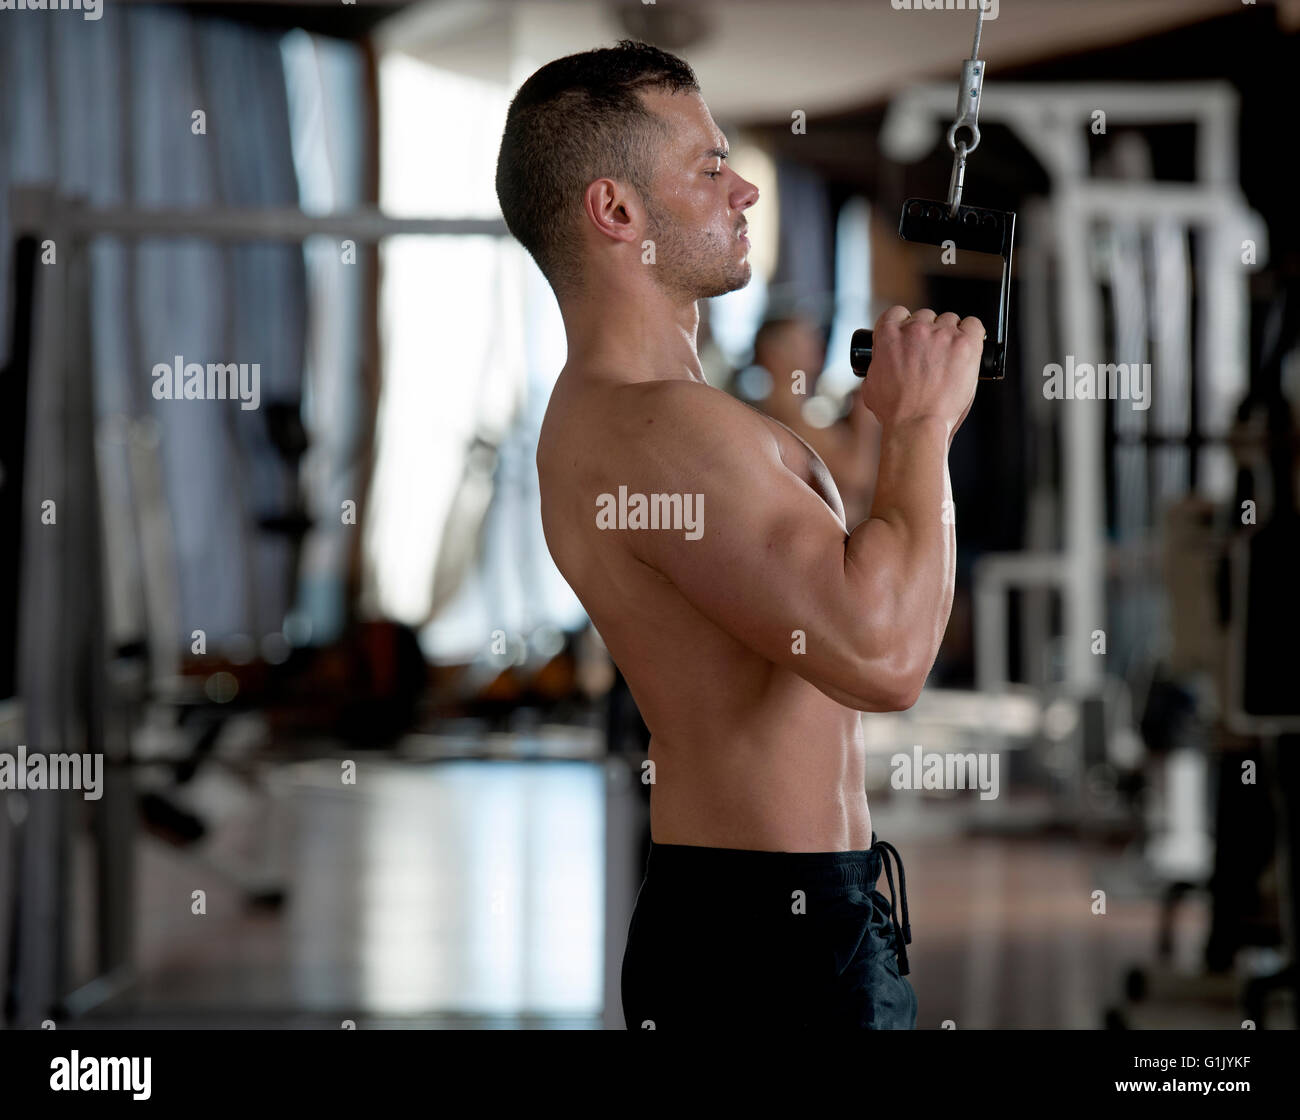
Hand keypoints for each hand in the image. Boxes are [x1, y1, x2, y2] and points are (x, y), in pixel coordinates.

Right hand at [858, 306, 983, 433]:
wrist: (916, 425)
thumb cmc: (894, 412)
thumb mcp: (871, 386)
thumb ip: (876, 367)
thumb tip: (881, 365)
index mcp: (889, 334)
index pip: (898, 313)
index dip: (905, 325)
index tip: (910, 338)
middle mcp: (915, 328)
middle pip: (926, 316)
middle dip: (928, 333)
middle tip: (931, 355)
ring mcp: (942, 334)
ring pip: (950, 320)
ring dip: (950, 335)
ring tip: (950, 359)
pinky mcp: (965, 344)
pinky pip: (974, 325)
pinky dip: (973, 333)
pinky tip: (968, 349)